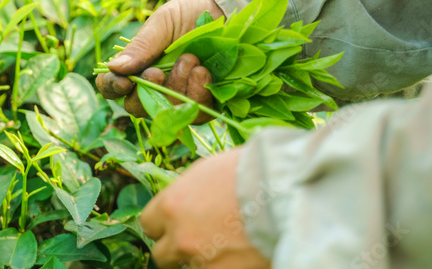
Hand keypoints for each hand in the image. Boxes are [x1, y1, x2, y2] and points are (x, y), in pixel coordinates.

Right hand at [96, 0, 223, 119]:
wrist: (225, 10)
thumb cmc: (189, 14)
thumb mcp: (163, 24)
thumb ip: (141, 46)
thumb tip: (113, 67)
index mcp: (137, 66)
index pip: (111, 86)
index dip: (112, 88)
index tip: (125, 82)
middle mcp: (154, 86)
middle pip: (137, 107)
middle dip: (149, 90)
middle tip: (159, 71)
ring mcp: (179, 97)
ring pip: (167, 112)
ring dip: (177, 87)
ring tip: (192, 59)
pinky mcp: (205, 103)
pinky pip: (196, 115)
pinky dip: (199, 94)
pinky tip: (204, 73)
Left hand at [139, 149, 271, 268]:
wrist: (283, 194)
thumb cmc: (249, 172)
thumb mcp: (207, 172)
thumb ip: (187, 193)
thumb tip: (184, 202)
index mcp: (171, 205)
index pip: (148, 224)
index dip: (162, 225)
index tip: (173, 225)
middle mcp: (179, 236)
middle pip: (161, 254)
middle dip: (176, 248)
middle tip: (196, 241)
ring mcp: (200, 261)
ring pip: (186, 268)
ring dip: (199, 260)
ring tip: (221, 248)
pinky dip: (220, 267)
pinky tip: (235, 257)